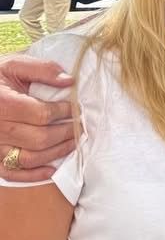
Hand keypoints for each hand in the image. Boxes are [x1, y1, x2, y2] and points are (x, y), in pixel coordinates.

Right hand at [0, 55, 78, 184]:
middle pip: (40, 138)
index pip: (42, 114)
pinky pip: (11, 173)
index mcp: (2, 103)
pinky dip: (33, 175)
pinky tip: (51, 169)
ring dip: (56, 153)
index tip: (78, 108)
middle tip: (82, 126)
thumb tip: (70, 81)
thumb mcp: (14, 64)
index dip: (65, 112)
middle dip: (66, 133)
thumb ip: (42, 69)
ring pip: (29, 158)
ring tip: (74, 142)